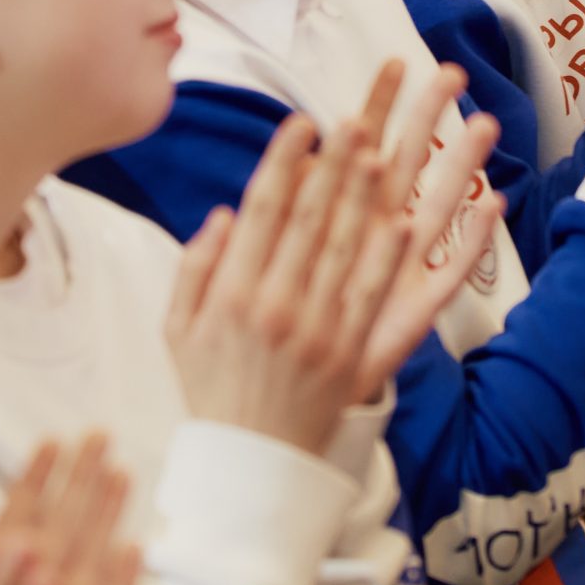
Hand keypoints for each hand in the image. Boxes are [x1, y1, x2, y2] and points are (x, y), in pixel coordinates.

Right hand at [166, 64, 500, 452]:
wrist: (250, 468)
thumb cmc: (212, 389)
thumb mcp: (177, 330)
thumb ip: (194, 268)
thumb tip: (225, 214)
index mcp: (230, 295)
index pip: (261, 213)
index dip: (283, 163)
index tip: (300, 123)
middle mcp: (274, 307)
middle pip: (310, 220)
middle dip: (332, 164)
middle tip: (353, 116)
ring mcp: (317, 332)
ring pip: (347, 249)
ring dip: (367, 198)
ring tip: (384, 149)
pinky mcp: (352, 355)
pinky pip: (376, 296)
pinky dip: (392, 258)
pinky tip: (406, 220)